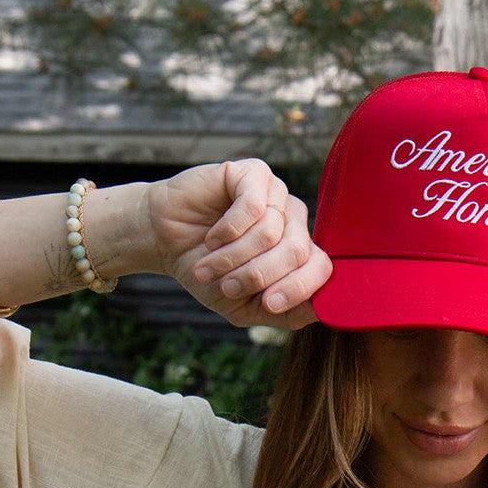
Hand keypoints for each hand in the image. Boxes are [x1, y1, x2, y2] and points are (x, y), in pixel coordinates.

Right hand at [142, 159, 331, 329]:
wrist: (165, 241)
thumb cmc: (209, 274)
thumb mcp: (246, 306)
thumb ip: (285, 313)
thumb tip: (321, 310)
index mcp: (299, 252)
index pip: (322, 268)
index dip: (298, 289)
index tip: (268, 304)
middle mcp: (294, 221)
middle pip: (298, 252)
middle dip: (258, 276)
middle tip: (226, 286)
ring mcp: (277, 195)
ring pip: (272, 232)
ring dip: (234, 257)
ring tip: (209, 265)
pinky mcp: (254, 174)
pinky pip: (254, 207)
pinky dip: (229, 230)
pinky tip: (212, 236)